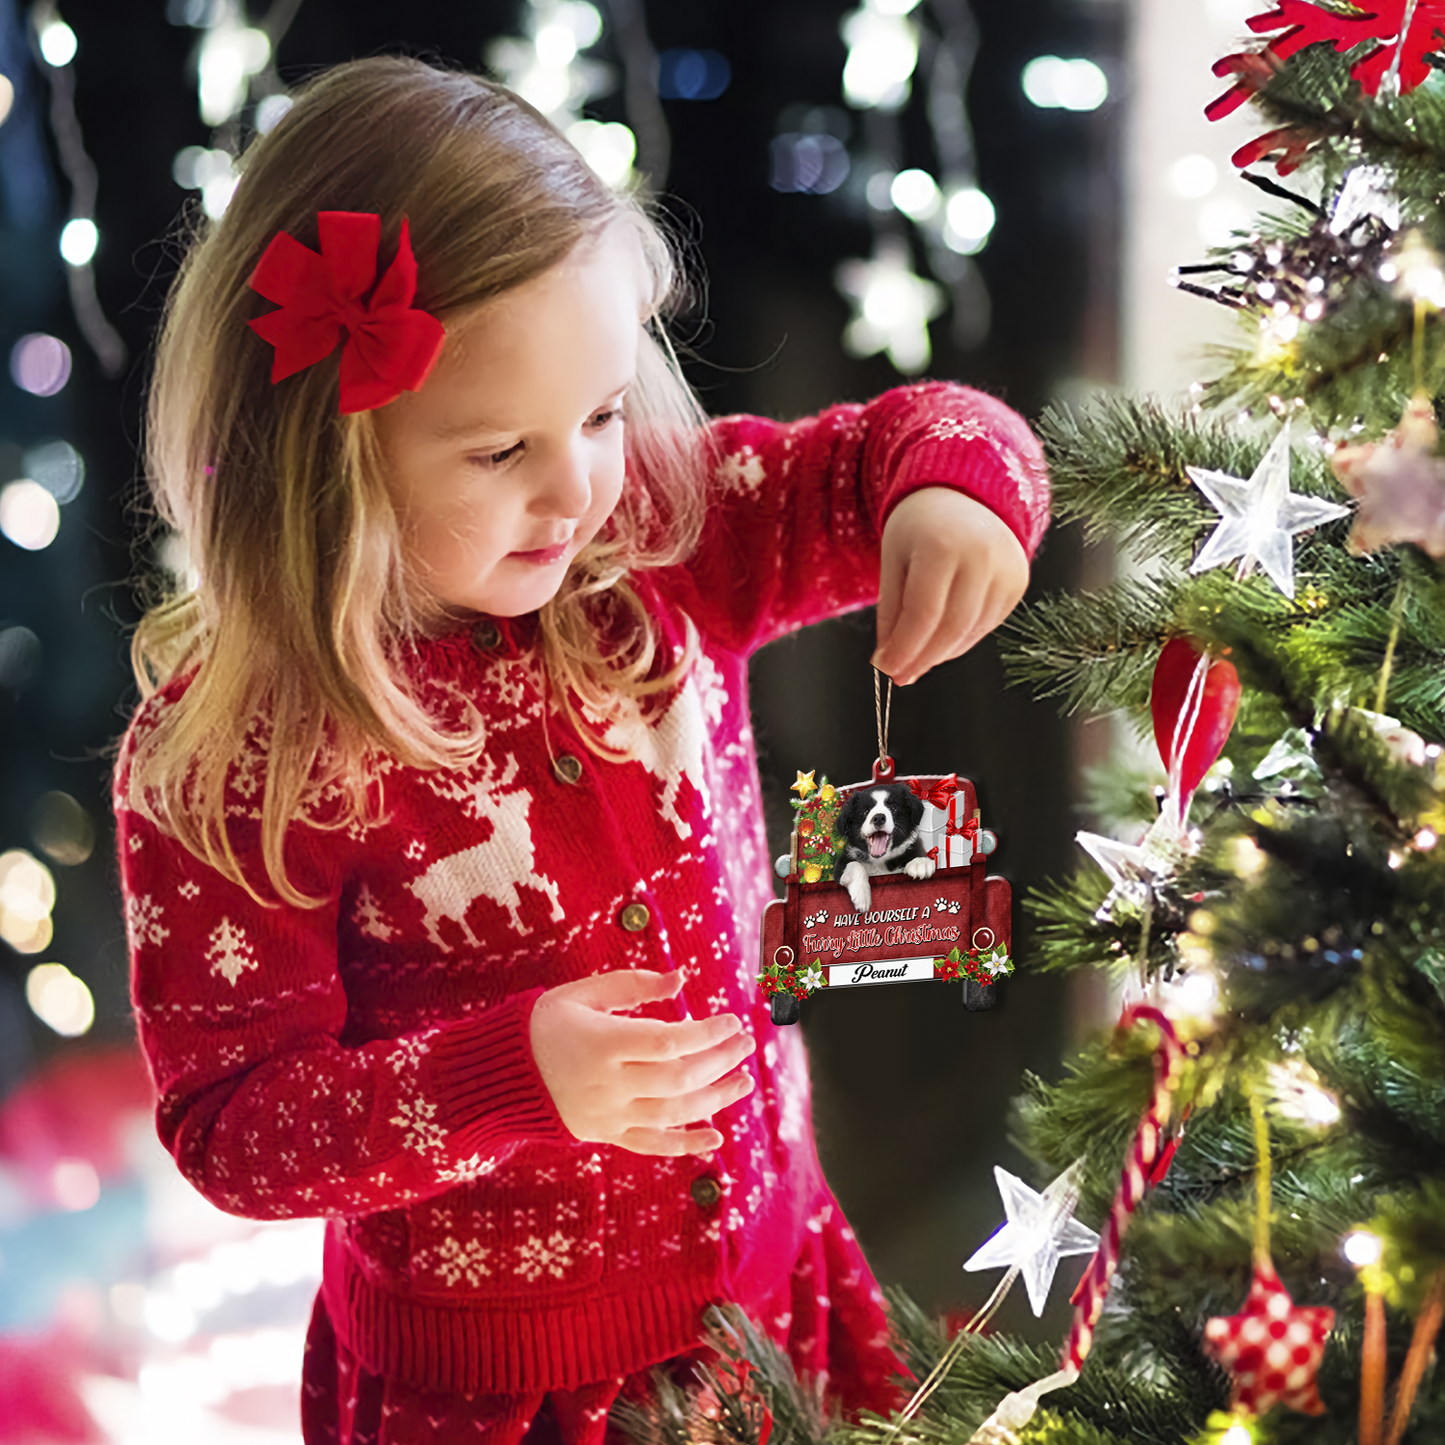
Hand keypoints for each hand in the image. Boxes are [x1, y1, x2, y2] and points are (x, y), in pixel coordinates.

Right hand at [529, 969, 754, 1155]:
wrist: (500, 1074)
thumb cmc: (546, 1023)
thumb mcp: (582, 993)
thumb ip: (633, 985)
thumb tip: (681, 980)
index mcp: (603, 1043)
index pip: (668, 1042)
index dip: (706, 1033)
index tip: (731, 1020)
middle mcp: (608, 1084)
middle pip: (678, 1078)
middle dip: (719, 1061)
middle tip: (746, 1045)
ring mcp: (608, 1114)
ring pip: (673, 1113)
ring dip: (715, 1098)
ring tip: (744, 1081)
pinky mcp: (606, 1134)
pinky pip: (651, 1145)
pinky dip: (685, 1143)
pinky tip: (716, 1136)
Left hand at [873, 488, 1029, 685]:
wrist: (963, 497)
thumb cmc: (920, 528)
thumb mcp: (893, 562)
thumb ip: (891, 613)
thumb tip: (888, 663)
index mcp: (943, 546)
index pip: (923, 614)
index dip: (904, 648)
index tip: (886, 669)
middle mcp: (982, 556)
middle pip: (950, 628)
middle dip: (922, 658)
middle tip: (899, 675)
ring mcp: (1006, 570)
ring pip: (970, 632)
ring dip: (940, 653)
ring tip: (917, 657)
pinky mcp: (1018, 583)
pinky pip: (986, 625)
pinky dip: (961, 640)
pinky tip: (941, 640)